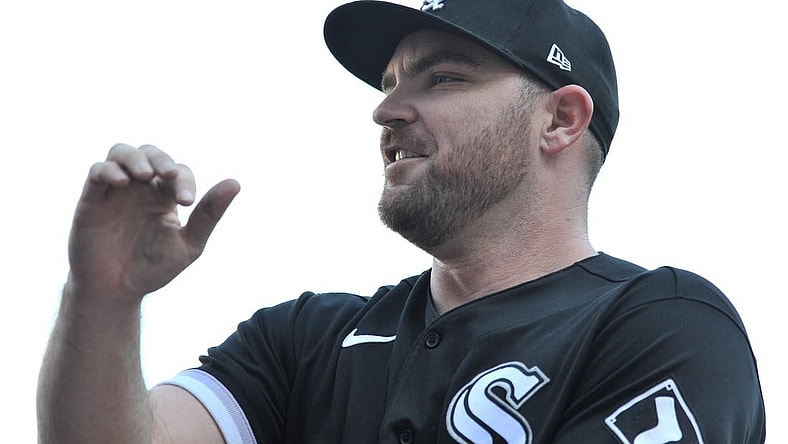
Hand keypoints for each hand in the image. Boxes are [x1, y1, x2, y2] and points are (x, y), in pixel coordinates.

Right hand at [67, 143, 239, 303]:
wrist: (117, 291)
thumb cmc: (153, 268)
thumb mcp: (189, 244)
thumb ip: (209, 214)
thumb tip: (235, 183)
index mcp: (165, 196)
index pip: (178, 172)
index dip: (184, 180)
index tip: (188, 202)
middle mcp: (140, 188)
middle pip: (150, 153)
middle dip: (161, 159)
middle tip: (169, 174)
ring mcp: (115, 191)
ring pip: (122, 153)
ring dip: (135, 157)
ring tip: (146, 175)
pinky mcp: (91, 200)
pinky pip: (97, 172)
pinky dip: (109, 170)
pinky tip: (122, 182)